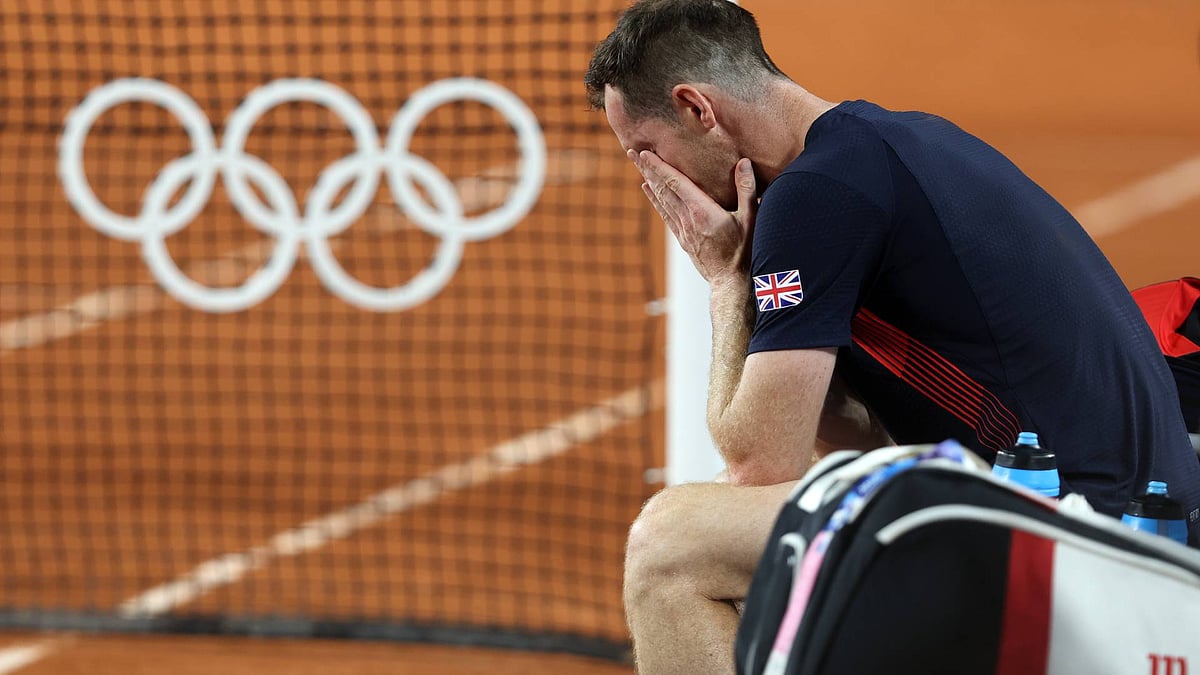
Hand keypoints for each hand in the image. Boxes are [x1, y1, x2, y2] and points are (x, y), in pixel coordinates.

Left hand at [631, 150, 757, 285]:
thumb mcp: (751, 219)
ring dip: (649, 181)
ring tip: (638, 166)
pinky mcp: (684, 239)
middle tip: (631, 152)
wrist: (731, 283)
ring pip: (662, 200)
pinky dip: (656, 200)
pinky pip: (665, 215)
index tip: (645, 153)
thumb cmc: (745, 252)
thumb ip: (746, 190)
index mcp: (702, 211)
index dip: (659, 166)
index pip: (675, 183)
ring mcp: (683, 230)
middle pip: (662, 189)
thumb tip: (743, 163)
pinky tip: (649, 190)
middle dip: (647, 169)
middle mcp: (687, 219)